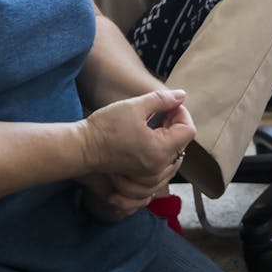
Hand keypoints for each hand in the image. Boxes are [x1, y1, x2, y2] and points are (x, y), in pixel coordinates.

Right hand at [78, 97, 191, 221]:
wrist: (82, 148)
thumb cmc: (106, 127)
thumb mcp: (135, 106)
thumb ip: (161, 99)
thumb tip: (181, 95)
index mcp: (160, 150)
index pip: (188, 130)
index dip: (182, 113)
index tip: (169, 104)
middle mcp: (159, 166)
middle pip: (182, 143)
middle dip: (175, 123)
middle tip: (161, 111)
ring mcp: (151, 174)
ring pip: (174, 155)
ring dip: (170, 137)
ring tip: (155, 123)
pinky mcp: (142, 175)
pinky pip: (163, 165)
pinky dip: (162, 150)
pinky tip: (150, 137)